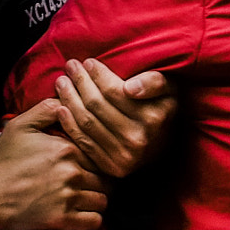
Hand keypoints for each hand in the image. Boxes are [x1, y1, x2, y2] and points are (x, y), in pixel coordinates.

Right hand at [0, 100, 108, 229]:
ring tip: (87, 197)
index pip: (102, 153)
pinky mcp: (63, 219)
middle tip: (92, 182)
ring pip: (104, 200)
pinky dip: (93, 218)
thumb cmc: (3, 162)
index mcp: (67, 149)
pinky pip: (96, 221)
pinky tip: (84, 212)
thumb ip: (47, 109)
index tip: (93, 163)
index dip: (101, 158)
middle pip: (107, 178)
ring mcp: (69, 198)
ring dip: (98, 199)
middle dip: (102, 180)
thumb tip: (68, 100)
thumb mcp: (20, 126)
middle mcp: (72, 172)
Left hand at [53, 59, 177, 178]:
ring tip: (62, 82)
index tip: (88, 61)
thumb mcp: (169, 89)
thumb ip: (154, 81)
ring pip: (87, 122)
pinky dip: (69, 124)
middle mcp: (139, 139)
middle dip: (80, 82)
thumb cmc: (161, 109)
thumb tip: (130, 88)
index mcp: (154, 117)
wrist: (164, 147)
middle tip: (70, 66)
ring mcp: (125, 156)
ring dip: (69, 99)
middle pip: (97, 105)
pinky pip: (84, 142)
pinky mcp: (112, 167)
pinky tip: (60, 108)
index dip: (98, 74)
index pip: (114, 91)